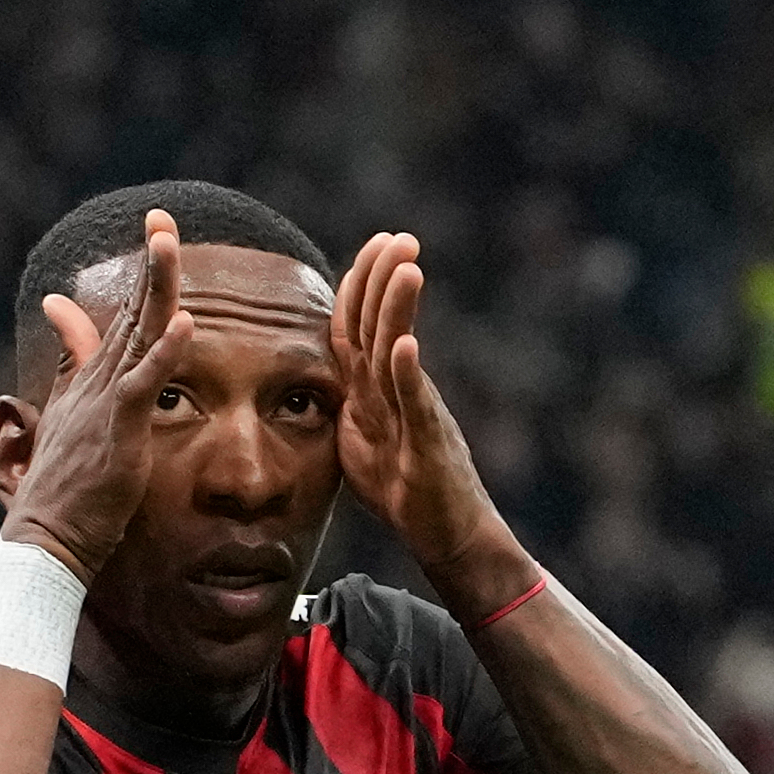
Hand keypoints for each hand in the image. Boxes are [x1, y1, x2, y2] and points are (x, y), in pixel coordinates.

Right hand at [11, 208, 195, 582]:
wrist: (44, 538)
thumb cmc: (61, 492)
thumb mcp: (66, 419)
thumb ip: (71, 366)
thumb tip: (56, 310)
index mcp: (91, 383)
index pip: (123, 321)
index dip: (142, 280)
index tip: (157, 238)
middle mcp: (96, 383)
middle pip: (132, 312)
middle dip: (150, 262)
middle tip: (162, 217)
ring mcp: (106, 403)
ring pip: (138, 333)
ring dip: (155, 286)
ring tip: (167, 242)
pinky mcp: (118, 429)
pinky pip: (145, 384)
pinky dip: (165, 353)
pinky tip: (186, 324)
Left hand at [328, 232, 530, 611]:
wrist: (450, 538)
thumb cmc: (409, 494)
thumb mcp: (362, 445)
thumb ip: (348, 410)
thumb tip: (323, 388)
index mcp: (376, 393)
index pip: (359, 330)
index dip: (358, 288)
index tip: (368, 246)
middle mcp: (398, 396)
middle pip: (381, 329)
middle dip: (385, 279)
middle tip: (396, 236)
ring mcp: (416, 418)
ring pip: (399, 357)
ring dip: (399, 311)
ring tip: (407, 268)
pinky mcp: (429, 448)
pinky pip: (414, 408)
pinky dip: (407, 376)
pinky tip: (404, 345)